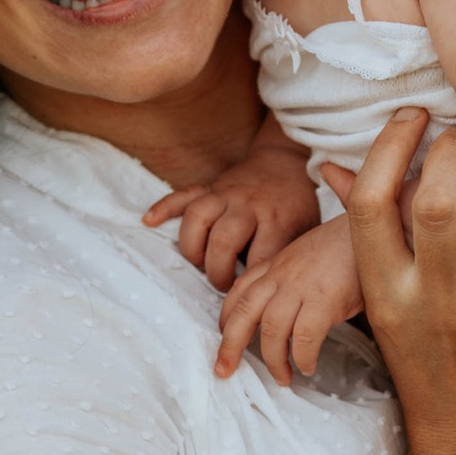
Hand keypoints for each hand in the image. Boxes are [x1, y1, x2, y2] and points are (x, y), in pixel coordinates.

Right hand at [143, 119, 322, 290]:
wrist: (285, 161)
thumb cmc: (297, 205)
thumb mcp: (306, 230)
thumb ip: (291, 257)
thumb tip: (277, 293)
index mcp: (277, 218)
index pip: (258, 258)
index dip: (251, 282)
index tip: (248, 294)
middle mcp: (248, 205)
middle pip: (223, 239)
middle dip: (217, 270)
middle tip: (221, 284)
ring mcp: (225, 193)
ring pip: (197, 216)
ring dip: (192, 246)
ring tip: (198, 263)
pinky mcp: (209, 186)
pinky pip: (182, 194)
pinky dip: (163, 207)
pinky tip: (149, 221)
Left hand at [214, 220, 367, 382]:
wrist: (373, 228)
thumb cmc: (348, 246)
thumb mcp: (308, 256)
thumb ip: (291, 280)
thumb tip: (286, 312)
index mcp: (276, 264)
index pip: (240, 292)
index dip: (226, 318)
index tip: (225, 336)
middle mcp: (282, 275)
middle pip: (243, 313)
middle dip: (230, 345)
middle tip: (225, 370)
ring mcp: (301, 286)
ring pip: (271, 330)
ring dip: (273, 360)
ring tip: (282, 377)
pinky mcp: (325, 299)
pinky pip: (305, 337)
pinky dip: (303, 356)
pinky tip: (308, 366)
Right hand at [329, 100, 455, 454]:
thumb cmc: (428, 369)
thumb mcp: (386, 310)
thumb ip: (373, 241)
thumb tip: (332, 166)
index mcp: (389, 297)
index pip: (371, 205)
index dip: (389, 148)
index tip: (413, 115)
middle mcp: (436, 302)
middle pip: (436, 201)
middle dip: (455, 142)